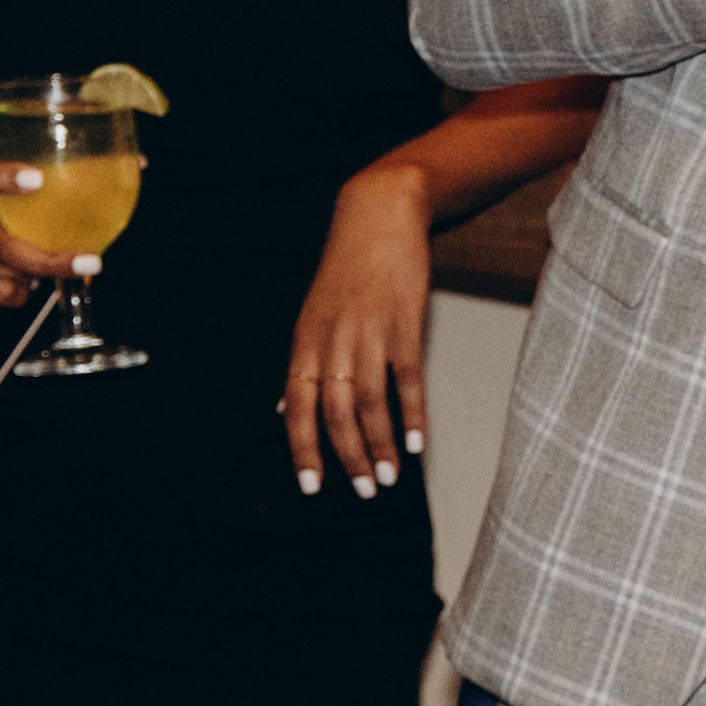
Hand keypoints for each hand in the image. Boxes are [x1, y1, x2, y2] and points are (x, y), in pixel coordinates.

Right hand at [0, 167, 80, 313]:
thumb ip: (22, 195)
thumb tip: (96, 192)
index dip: (5, 177)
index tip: (37, 178)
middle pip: (4, 247)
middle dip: (51, 260)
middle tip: (90, 263)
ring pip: (14, 276)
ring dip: (35, 273)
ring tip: (28, 262)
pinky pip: (8, 295)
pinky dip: (21, 289)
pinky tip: (7, 278)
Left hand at [284, 167, 435, 497]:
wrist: (378, 216)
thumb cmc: (347, 267)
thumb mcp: (312, 314)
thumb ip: (304, 363)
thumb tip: (286, 409)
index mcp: (305, 341)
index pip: (297, 406)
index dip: (303, 449)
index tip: (312, 485)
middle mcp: (332, 340)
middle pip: (335, 412)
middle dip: (349, 457)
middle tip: (364, 489)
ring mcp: (369, 333)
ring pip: (370, 402)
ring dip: (381, 445)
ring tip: (391, 475)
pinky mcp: (405, 324)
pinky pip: (408, 379)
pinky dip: (413, 414)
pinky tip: (419, 440)